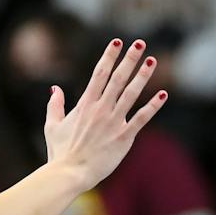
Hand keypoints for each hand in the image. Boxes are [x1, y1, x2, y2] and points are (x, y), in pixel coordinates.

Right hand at [43, 40, 167, 186]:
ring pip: (131, 94)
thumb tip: (55, 88)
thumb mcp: (52, 125)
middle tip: (140, 43)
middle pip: (118, 78)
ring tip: (152, 61)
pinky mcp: (124, 137)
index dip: (109, 55)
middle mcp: (101, 109)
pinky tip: (163, 94)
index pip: (99, 73)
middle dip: (129, 59)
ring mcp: (114, 122)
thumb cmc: (60, 152)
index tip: (117, 41)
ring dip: (142, 76)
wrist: (70, 173)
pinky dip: (153, 106)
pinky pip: (141, 118)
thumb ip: (55, 104)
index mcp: (85, 104)